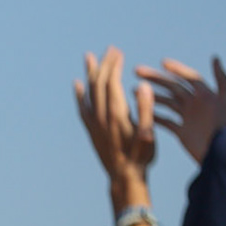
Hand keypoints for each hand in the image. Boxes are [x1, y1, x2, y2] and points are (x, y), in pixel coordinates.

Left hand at [75, 48, 156, 186]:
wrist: (124, 177)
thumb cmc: (141, 155)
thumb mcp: (148, 132)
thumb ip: (145, 109)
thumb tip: (142, 86)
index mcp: (116, 114)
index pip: (111, 82)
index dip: (114, 65)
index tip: (118, 51)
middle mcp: (101, 116)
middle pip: (99, 83)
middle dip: (104, 64)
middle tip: (109, 49)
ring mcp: (94, 123)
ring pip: (88, 92)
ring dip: (89, 73)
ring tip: (89, 57)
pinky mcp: (91, 130)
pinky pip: (81, 107)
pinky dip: (79, 94)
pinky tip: (78, 84)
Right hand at [136, 57, 225, 163]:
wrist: (222, 153)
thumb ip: (222, 78)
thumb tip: (214, 58)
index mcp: (205, 95)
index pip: (188, 77)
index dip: (176, 69)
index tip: (162, 63)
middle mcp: (195, 104)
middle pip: (173, 87)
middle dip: (155, 79)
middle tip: (137, 71)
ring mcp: (188, 118)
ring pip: (167, 102)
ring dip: (151, 96)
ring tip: (133, 91)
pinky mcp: (182, 132)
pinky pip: (166, 121)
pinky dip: (154, 116)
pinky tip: (143, 112)